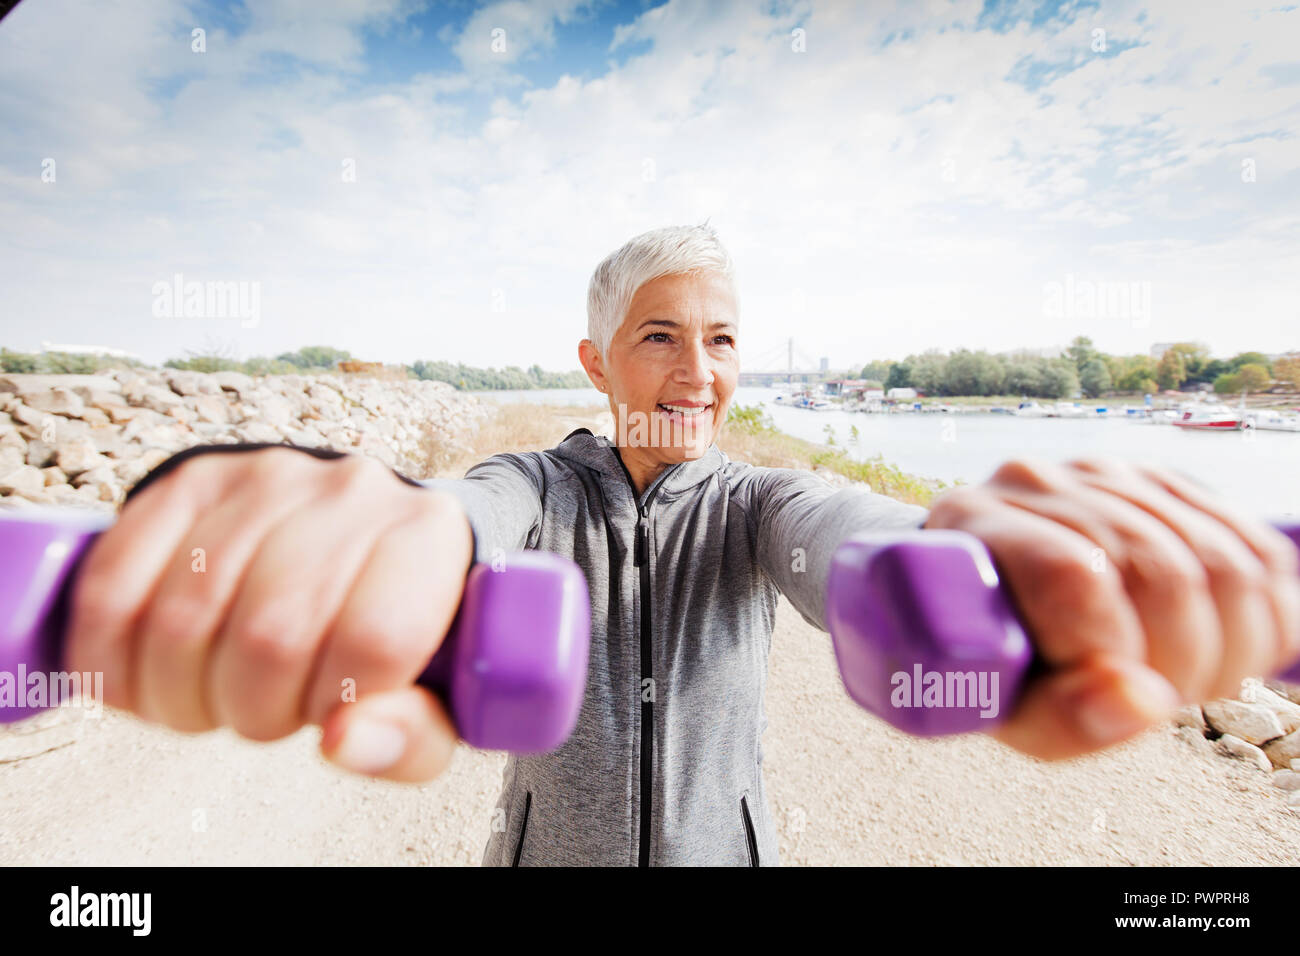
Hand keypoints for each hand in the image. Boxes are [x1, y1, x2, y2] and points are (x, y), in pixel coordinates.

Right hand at [64, 447, 474, 781]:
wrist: (361, 544)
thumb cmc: (401, 635)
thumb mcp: (435, 703)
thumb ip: (410, 737)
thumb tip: (341, 741)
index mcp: (429, 537)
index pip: (374, 640)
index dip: (335, 702)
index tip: (329, 709)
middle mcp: (352, 490)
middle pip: (271, 636)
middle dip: (253, 710)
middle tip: (264, 712)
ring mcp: (266, 476)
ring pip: (185, 619)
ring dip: (182, 695)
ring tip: (213, 696)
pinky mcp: (191, 480)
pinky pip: (115, 585)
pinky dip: (110, 659)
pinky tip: (139, 683)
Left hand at [923, 457, 1299, 759]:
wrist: (988, 612)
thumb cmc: (990, 667)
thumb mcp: (1004, 712)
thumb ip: (1060, 719)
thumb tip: (1141, 701)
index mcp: (973, 524)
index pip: (1076, 575)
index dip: (1116, 649)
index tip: (1110, 693)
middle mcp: (1037, 481)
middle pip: (1164, 573)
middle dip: (1181, 664)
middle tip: (1155, 697)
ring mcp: (1104, 475)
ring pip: (1225, 565)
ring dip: (1227, 650)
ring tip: (1179, 678)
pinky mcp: (1165, 485)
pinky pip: (1258, 553)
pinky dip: (1264, 621)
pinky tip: (1222, 649)